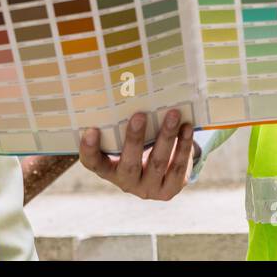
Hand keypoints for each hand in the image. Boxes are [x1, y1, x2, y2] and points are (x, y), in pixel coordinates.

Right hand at [77, 110, 196, 200]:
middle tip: (139, 115)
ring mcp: (148, 188)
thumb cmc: (136, 148)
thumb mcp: (124, 141)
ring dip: (166, 137)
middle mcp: (126, 183)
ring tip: (173, 114)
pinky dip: (184, 146)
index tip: (90, 130)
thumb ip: (121, 125)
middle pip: (129, 164)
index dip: (89, 149)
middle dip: (134, 139)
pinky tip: (186, 128)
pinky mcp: (170, 189)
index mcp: (108, 170)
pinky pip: (177, 167)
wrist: (161, 174)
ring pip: (157, 163)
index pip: (93, 163)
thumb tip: (126, 87)